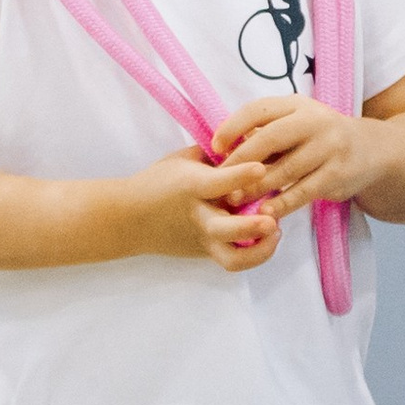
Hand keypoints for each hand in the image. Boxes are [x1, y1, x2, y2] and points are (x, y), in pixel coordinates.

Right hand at [122, 144, 280, 275]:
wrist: (129, 218)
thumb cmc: (158, 181)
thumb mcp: (182, 159)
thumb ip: (214, 154)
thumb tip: (248, 144)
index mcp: (191, 186)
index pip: (217, 182)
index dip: (240, 175)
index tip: (261, 168)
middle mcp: (198, 216)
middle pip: (224, 229)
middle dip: (249, 227)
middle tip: (272, 220)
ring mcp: (202, 239)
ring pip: (232, 258)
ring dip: (259, 249)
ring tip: (275, 231)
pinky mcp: (206, 253)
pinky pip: (234, 260)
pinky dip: (255, 253)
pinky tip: (267, 238)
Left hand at [211, 97, 379, 217]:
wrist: (371, 150)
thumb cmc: (320, 137)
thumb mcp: (297, 122)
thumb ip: (266, 131)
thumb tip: (224, 148)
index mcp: (298, 105)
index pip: (259, 109)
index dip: (233, 126)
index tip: (214, 146)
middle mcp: (315, 121)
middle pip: (270, 138)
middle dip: (240, 160)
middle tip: (219, 179)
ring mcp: (329, 147)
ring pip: (285, 169)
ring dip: (256, 186)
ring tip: (235, 200)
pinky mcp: (338, 174)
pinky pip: (303, 192)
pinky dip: (282, 203)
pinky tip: (265, 212)